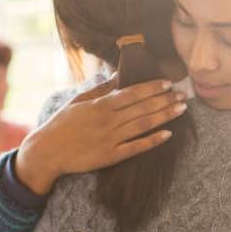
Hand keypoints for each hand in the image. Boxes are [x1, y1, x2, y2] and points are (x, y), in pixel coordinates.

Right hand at [15, 80, 187, 193]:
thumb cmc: (62, 124)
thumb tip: (118, 74)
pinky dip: (153, 141)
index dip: (152, 88)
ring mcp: (110, 139)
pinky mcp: (110, 157)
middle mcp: (108, 120)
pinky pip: (136, 148)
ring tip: (181, 109)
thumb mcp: (78, 101)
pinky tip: (168, 135)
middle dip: (165, 100)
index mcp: (100, 105)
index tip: (168, 83)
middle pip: (142, 108)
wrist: (46, 151)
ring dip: (164, 116)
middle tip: (183, 95)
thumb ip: (100, 89)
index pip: (132, 93)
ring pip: (143, 125)